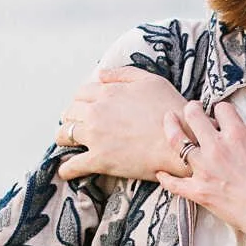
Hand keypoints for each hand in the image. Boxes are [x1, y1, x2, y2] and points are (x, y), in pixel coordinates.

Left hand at [56, 68, 191, 181]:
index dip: (80, 100)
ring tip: (67, 143)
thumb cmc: (170, 110)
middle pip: (69, 112)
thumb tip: (100, 74)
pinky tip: (65, 172)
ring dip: (63, 138)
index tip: (83, 107)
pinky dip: (66, 169)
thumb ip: (123, 74)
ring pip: (65, 135)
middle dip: (70, 117)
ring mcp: (95, 137)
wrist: (182, 142)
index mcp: (108, 92)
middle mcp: (96, 112)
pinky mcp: (100, 160)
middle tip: (75, 124)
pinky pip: (73, 166)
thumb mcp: (151, 81)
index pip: (80, 93)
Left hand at [157, 101, 245, 245]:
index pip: (222, 109)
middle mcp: (217, 148)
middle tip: (192, 109)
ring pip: (177, 142)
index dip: (222, 109)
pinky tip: (160, 172)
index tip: (222, 114)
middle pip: (194, 117)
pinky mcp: (199, 192)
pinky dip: (165, 177)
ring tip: (168, 121)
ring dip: (171, 128)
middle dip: (192, 109)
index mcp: (238, 135)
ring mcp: (204, 170)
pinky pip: (174, 183)